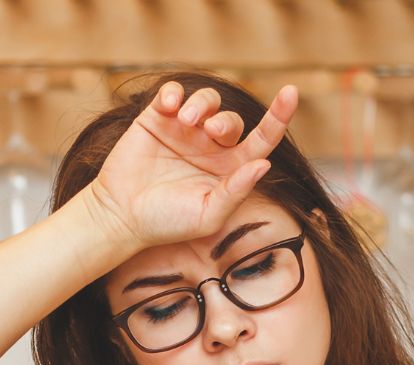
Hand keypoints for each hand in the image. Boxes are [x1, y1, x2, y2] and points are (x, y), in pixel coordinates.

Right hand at [88, 80, 298, 250]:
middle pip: (231, 121)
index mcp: (229, 171)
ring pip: (207, 102)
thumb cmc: (167, 223)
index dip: (279, 117)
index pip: (262, 140)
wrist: (122, 216)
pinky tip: (168, 106)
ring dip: (202, 105)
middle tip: (208, 131)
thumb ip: (236, 191)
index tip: (291, 92)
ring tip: (185, 121)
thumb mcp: (208, 215)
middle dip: (224, 121)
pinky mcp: (157, 118)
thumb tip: (264, 164)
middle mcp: (210, 149)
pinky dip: (174, 93)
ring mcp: (184, 131)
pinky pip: (173, 93)